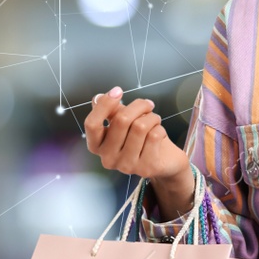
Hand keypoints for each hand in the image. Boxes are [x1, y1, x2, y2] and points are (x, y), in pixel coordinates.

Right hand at [86, 86, 193, 211]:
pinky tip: (160, 133)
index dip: (104, 104)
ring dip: (152, 117)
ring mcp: (126, 165)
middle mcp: (108, 158)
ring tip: (155, 119)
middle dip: (138, 106)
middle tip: (148, 104)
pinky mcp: (146, 167)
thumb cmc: (141, 139)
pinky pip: (154, 135)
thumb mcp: (124, 123)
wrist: (165, 161)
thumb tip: (99, 97)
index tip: (117, 91)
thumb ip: (111, 112)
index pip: (92, 124)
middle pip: (121, 120)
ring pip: (140, 127)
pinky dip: (160, 128)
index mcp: (97, 146)